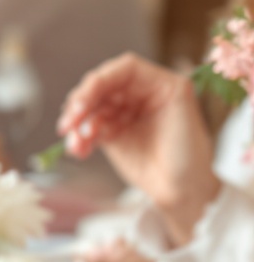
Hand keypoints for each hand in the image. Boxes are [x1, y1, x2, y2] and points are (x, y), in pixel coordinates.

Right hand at [56, 57, 219, 246]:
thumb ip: (157, 88)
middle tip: (69, 123)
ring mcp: (121, 114)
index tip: (84, 101)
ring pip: (89, 109)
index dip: (100, 80)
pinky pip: (86, 130)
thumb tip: (131, 72)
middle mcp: (137, 94)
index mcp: (157, 83)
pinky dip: (78, 139)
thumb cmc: (191, 153)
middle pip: (100, 87)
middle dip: (81, 103)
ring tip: (76, 143)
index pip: (123, 70)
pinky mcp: (110, 134)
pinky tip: (79, 151)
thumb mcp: (181, 111)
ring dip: (76, 124)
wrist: (183, 191)